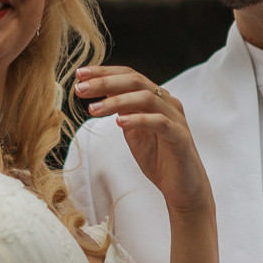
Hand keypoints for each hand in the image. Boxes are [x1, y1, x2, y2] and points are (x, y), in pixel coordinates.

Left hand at [75, 67, 211, 213]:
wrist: (183, 189)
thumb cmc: (159, 160)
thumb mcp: (134, 133)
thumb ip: (122, 112)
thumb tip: (100, 94)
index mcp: (156, 99)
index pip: (129, 76)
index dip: (104, 72)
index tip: (79, 74)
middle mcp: (167, 103)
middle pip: (135, 81)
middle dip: (105, 82)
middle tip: (80, 88)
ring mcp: (176, 119)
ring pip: (146, 98)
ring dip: (116, 101)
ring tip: (93, 109)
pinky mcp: (180, 137)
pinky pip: (160, 122)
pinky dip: (138, 119)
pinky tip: (119, 122)